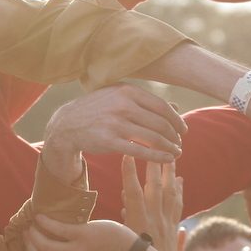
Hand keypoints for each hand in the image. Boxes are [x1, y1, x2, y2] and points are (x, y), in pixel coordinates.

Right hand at [43, 84, 188, 176]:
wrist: (68, 124)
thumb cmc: (99, 109)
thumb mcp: (119, 97)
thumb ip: (146, 102)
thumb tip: (175, 106)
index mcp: (127, 91)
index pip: (161, 106)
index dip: (176, 120)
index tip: (183, 130)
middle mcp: (122, 105)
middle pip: (160, 122)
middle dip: (174, 135)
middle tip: (179, 143)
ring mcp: (115, 123)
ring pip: (153, 137)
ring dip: (169, 147)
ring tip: (176, 153)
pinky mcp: (109, 141)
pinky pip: (140, 151)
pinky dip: (158, 157)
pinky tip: (167, 159)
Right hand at [120, 156, 182, 250]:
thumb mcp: (122, 245)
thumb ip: (126, 222)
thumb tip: (126, 205)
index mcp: (138, 223)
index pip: (133, 192)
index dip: (129, 173)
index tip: (127, 155)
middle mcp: (155, 220)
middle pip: (156, 187)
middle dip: (155, 165)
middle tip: (156, 144)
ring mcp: (167, 224)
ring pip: (170, 193)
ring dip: (170, 173)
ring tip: (171, 156)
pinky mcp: (174, 229)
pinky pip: (178, 206)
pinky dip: (179, 192)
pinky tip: (180, 182)